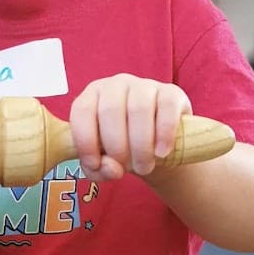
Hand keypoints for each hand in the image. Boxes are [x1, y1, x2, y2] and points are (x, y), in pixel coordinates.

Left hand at [69, 74, 190, 181]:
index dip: (85, 140)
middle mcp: (116, 85)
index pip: (82, 111)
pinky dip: (164, 133)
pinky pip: (167, 107)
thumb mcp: (104, 161)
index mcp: (92, 95)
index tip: (95, 164)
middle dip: (117, 147)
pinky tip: (162, 152)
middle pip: (111, 110)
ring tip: (144, 166)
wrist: (157, 143)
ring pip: (139, 108)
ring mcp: (144, 85)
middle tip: (126, 168)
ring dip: (141, 145)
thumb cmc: (123, 148)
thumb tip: (112, 168)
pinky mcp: (171, 92)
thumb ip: (98, 169)